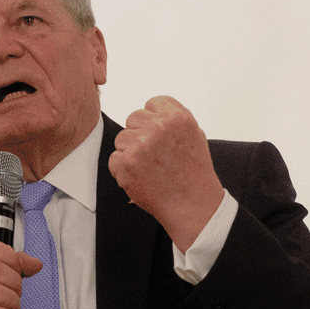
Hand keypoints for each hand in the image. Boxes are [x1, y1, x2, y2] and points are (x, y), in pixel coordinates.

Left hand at [109, 96, 223, 251]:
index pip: (151, 103)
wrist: (191, 205)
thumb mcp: (194, 136)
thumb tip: (151, 112)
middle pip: (133, 118)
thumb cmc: (193, 173)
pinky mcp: (125, 163)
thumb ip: (173, 120)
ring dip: (130, 152)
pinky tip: (141, 177)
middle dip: (140, 134)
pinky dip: (123, 170)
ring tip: (149, 168)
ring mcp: (140, 145)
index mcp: (177, 117)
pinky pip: (114, 159)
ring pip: (121, 139)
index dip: (153, 120)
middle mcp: (158, 127)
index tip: (159, 136)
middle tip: (153, 155)